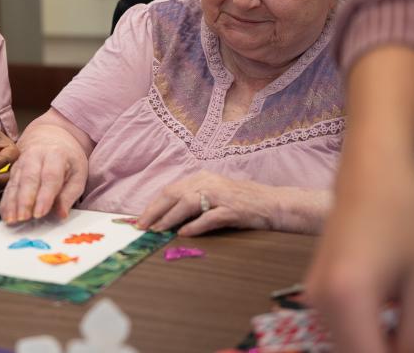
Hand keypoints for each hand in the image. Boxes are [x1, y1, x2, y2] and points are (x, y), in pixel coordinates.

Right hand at [0, 137, 87, 223]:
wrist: (51, 137)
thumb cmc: (68, 159)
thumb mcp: (78, 174)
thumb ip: (69, 195)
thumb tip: (61, 215)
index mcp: (56, 154)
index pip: (50, 176)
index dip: (44, 196)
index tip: (40, 214)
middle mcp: (35, 156)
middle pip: (28, 179)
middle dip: (24, 200)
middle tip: (23, 218)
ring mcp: (21, 162)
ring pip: (15, 183)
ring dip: (12, 203)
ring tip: (11, 220)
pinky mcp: (13, 170)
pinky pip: (8, 186)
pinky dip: (6, 202)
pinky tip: (5, 215)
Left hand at [136, 171, 275, 235]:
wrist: (274, 203)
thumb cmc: (241, 202)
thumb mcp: (213, 197)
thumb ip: (192, 203)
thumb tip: (166, 218)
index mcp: (201, 178)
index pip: (170, 190)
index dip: (153, 205)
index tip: (140, 219)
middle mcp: (208, 183)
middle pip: (173, 194)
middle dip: (154, 211)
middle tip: (141, 226)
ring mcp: (220, 195)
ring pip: (188, 203)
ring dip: (170, 217)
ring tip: (158, 230)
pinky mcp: (232, 209)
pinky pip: (209, 217)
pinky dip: (195, 226)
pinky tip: (183, 233)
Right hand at [306, 172, 413, 352]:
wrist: (369, 180)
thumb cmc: (403, 222)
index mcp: (347, 299)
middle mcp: (320, 302)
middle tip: (413, 343)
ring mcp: (312, 296)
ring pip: (343, 346)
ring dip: (372, 348)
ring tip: (406, 337)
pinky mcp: (314, 290)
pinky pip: (338, 330)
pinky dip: (362, 338)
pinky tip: (388, 328)